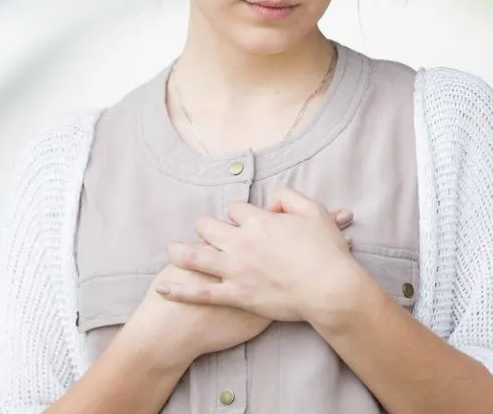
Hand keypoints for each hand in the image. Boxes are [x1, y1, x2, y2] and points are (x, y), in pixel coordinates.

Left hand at [121, 204, 354, 369]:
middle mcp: (241, 243)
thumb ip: (291, 198)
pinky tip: (162, 288)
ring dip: (181, 252)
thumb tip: (274, 201)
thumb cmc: (326, 251)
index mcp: (259, 221)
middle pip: (209, 227)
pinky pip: (201, 293)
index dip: (240, 214)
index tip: (247, 222)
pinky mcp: (236, 295)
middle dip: (207, 227)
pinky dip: (180, 291)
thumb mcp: (315, 212)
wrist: (329, 289)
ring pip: (197, 256)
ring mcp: (236, 270)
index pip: (235, 209)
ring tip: (172, 251)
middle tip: (209, 232)